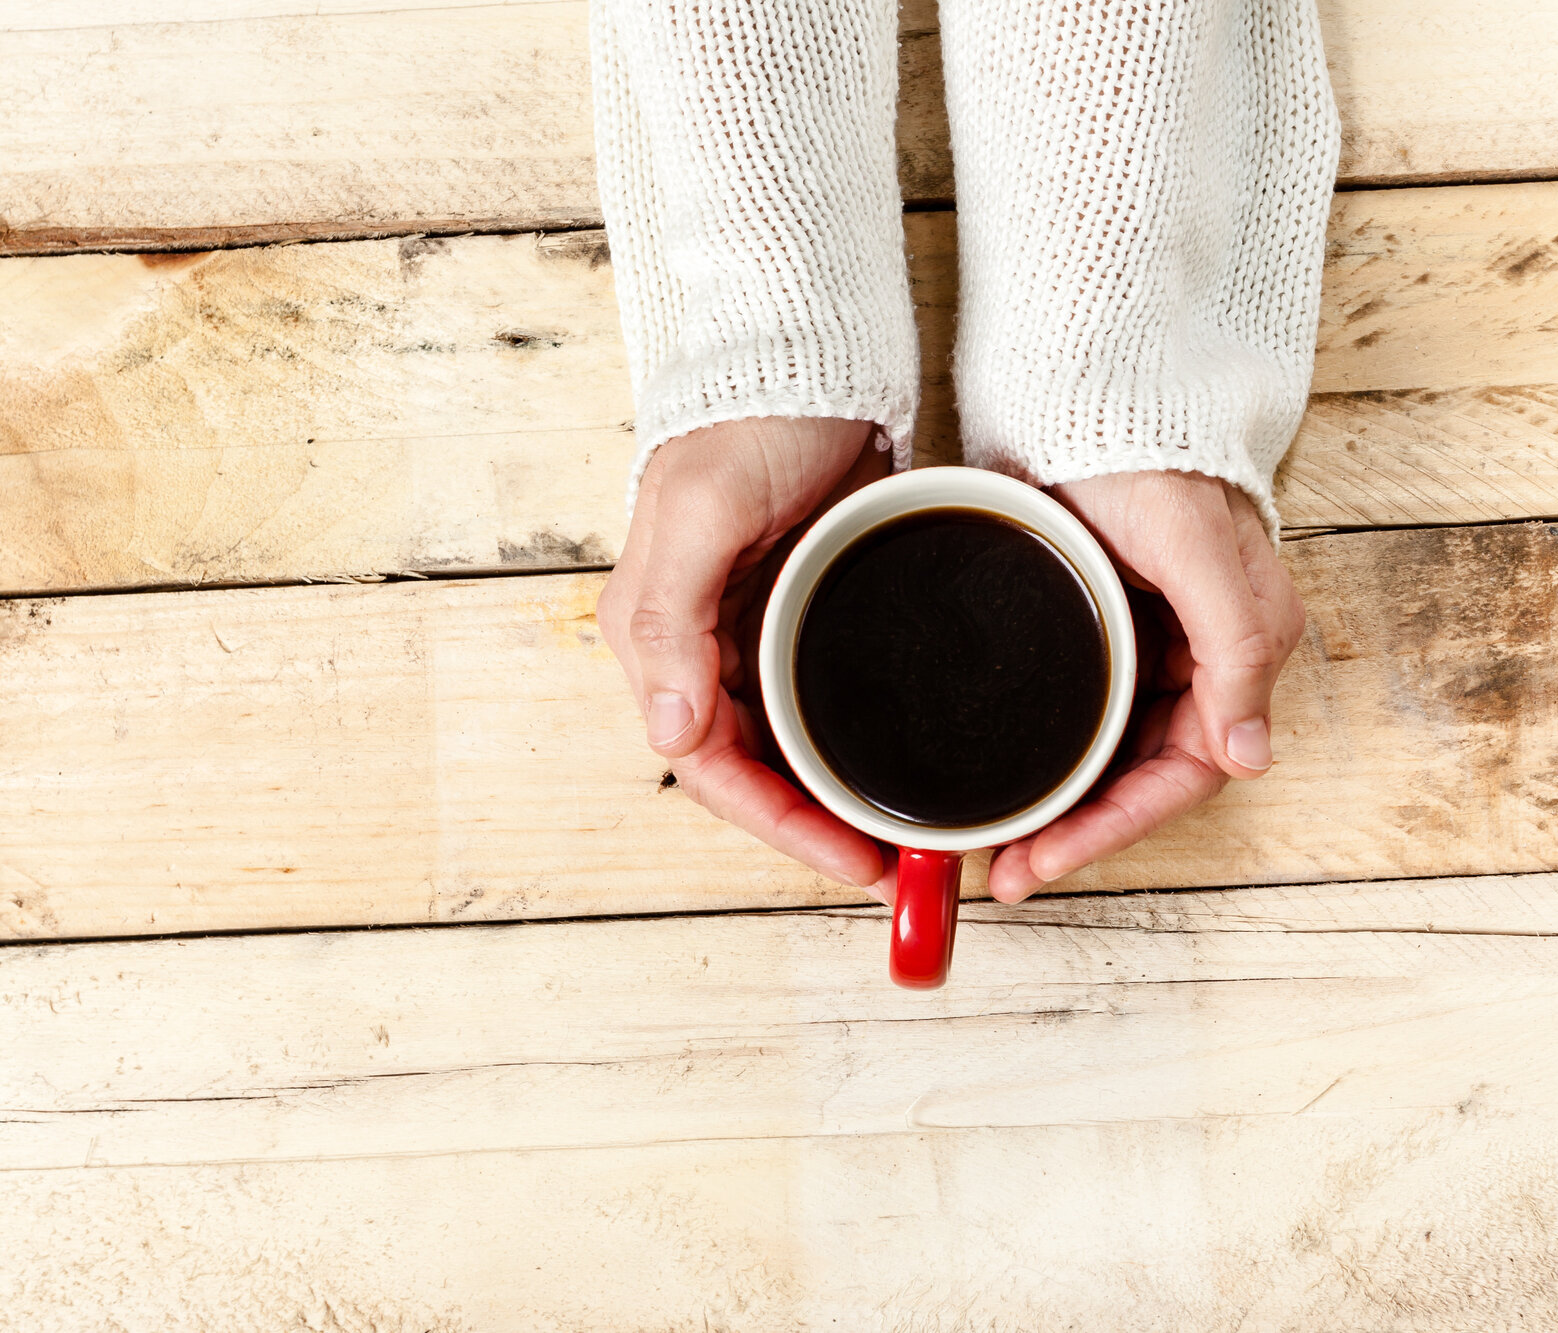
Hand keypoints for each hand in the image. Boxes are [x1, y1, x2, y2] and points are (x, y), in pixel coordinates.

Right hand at [596, 417, 894, 896]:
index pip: (707, 764)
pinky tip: (896, 760)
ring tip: (900, 826)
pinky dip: (850, 741)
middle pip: (749, 768)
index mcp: (658, 634)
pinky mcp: (802, 611)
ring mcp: (754, 631)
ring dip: (831, 791)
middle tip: (888, 859)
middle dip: (810, 823)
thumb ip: (672, 621)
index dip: (776, 823)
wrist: (806, 350)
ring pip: (786, 744)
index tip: (847, 857)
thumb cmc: (747, 418)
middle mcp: (698, 645)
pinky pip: (820, 702)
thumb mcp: (704, 513)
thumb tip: (667, 729)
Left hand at [986, 470, 1305, 901]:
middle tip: (1011, 870)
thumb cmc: (1148, 450)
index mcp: (1241, 647)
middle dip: (1084, 831)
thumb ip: (1236, 647)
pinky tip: (1014, 778)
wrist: (1088, 385)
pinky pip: (1087, 716)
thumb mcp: (1196, 548)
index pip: (1189, 772)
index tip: (1049, 861)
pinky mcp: (1105, 628)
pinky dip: (1054, 755)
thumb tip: (1252, 757)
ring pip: (1113, 754)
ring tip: (1004, 844)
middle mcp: (1202, 657)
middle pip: (1146, 776)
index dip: (1118, 827)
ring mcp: (1151, 645)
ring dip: (1066, 804)